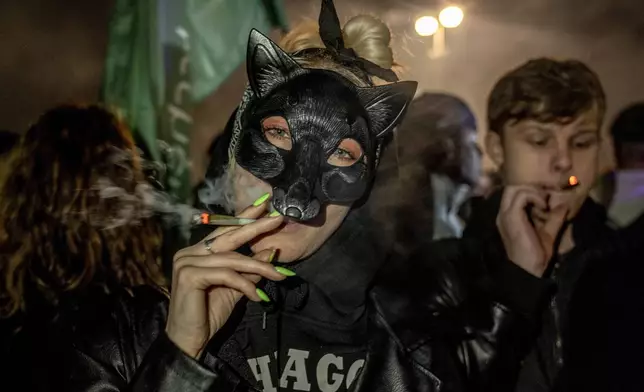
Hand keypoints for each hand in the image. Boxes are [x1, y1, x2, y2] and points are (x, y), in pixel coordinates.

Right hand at [165, 199, 286, 357]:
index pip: (225, 230)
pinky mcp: (190, 276)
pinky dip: (245, 284)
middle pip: (228, 236)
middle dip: (255, 226)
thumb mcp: (236, 288)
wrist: (189, 341)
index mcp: (198, 252)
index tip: (265, 205)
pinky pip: (226, 274)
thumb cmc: (208, 315)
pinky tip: (258, 295)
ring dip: (259, 267)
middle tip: (278, 218)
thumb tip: (271, 250)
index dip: (244, 217)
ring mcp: (187, 262)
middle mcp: (189, 253)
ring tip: (279, 275)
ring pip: (232, 258)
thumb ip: (250, 269)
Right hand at [496, 185, 568, 276]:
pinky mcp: (511, 216)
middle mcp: (503, 212)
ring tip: (544, 204)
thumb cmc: (537, 255)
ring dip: (533, 191)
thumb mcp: (548, 232)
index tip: (547, 196)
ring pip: (515, 188)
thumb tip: (563, 204)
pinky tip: (543, 207)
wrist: (529, 270)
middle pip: (512, 187)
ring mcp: (505, 214)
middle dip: (531, 188)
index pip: (514, 193)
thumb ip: (554, 217)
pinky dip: (535, 197)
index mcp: (508, 216)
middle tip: (545, 198)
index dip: (531, 190)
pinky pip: (521, 196)